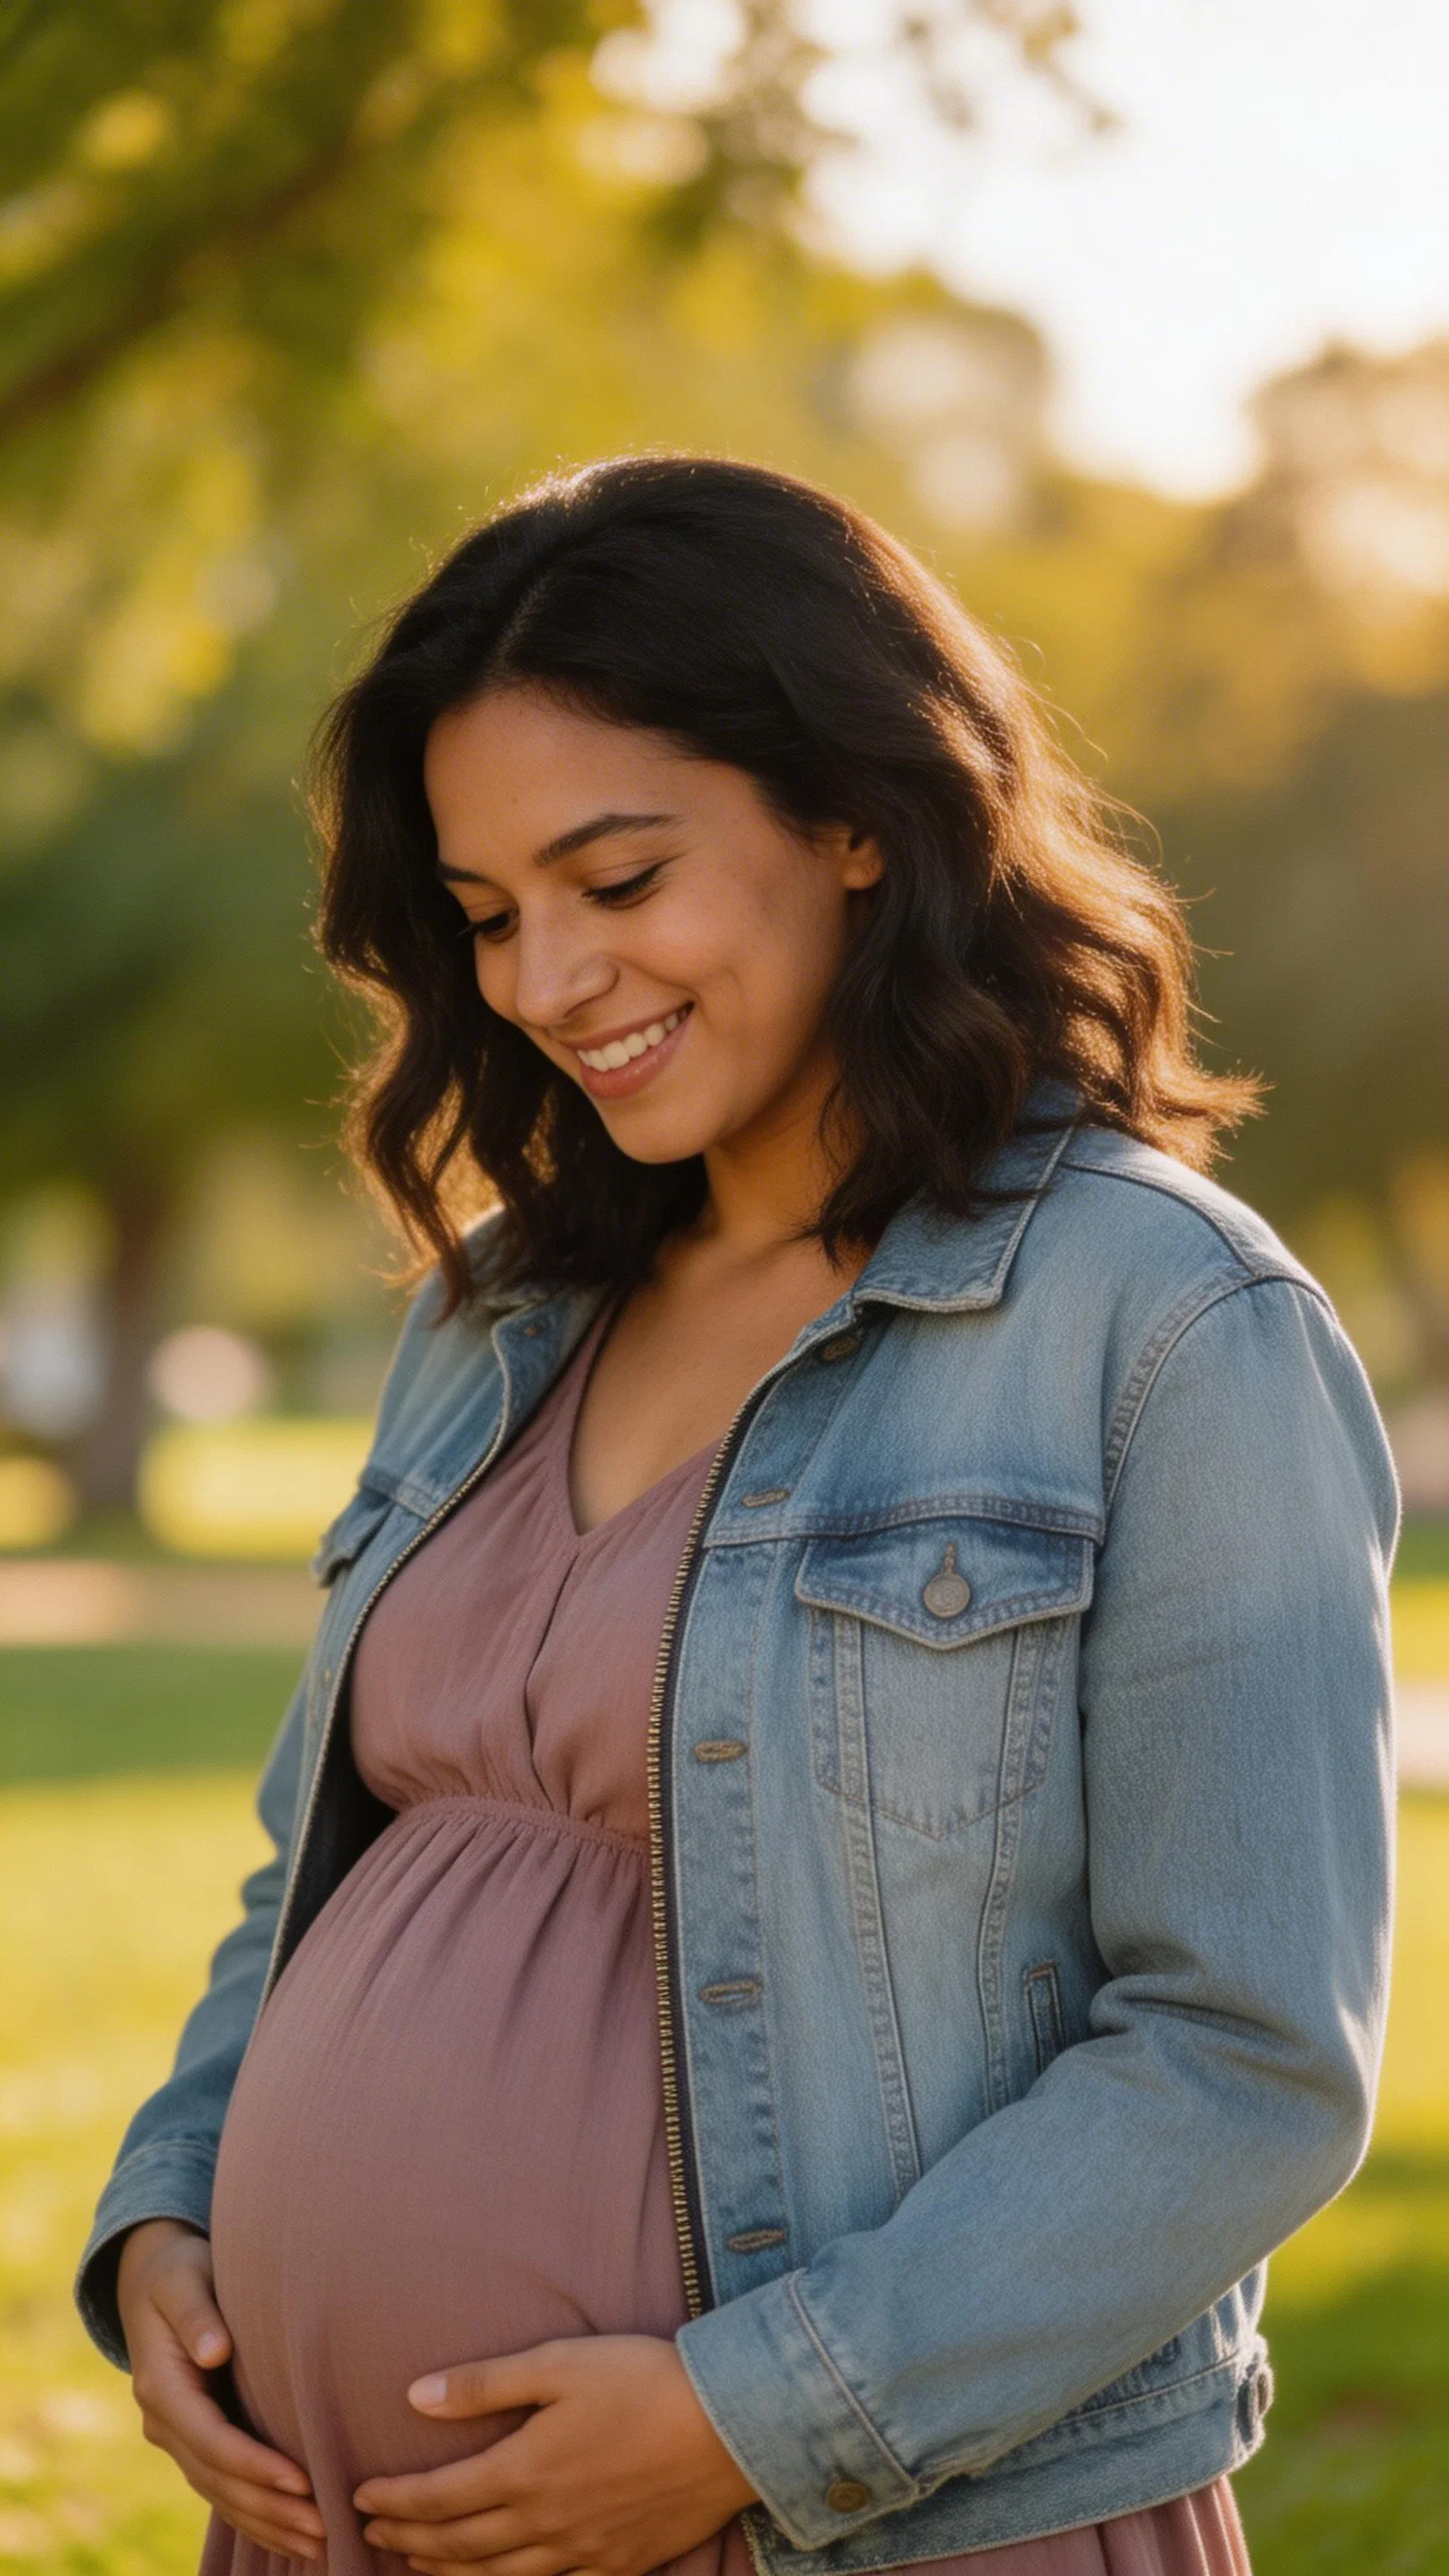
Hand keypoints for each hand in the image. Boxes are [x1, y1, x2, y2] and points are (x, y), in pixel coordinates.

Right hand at [117, 2219, 325, 2562]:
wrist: (153, 2278)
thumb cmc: (179, 2270)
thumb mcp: (183, 2279)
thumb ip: (197, 2312)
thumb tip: (214, 2350)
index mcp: (161, 2387)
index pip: (212, 2440)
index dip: (254, 2465)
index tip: (301, 2481)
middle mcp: (164, 2422)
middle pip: (219, 2480)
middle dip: (271, 2508)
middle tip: (324, 2528)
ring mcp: (177, 2437)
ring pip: (222, 2495)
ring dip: (268, 2523)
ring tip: (320, 2543)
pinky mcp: (195, 2441)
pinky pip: (223, 2489)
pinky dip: (256, 2517)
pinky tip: (291, 2537)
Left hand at [354, 2333, 759, 2573]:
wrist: (729, 2425)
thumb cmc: (642, 2380)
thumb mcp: (559, 2363)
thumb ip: (484, 2385)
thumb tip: (413, 2397)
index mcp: (524, 2470)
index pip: (437, 2498)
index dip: (393, 2502)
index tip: (360, 2499)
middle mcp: (544, 2522)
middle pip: (458, 2545)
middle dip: (409, 2541)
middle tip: (375, 2536)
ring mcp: (582, 2552)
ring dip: (449, 2575)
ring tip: (420, 2567)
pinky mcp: (618, 2565)